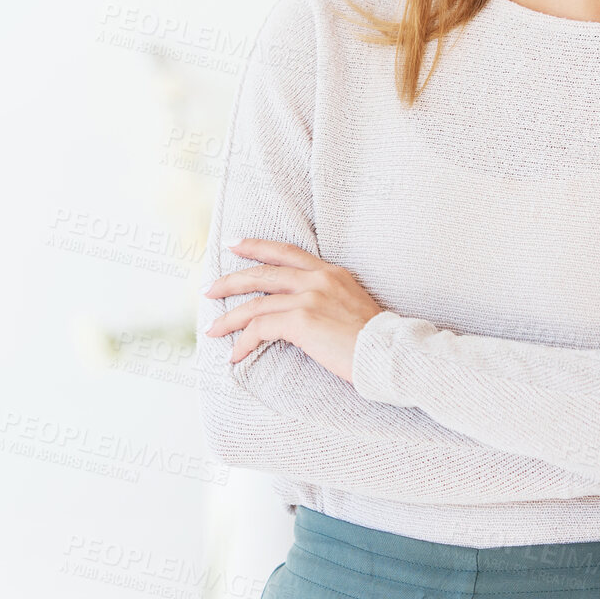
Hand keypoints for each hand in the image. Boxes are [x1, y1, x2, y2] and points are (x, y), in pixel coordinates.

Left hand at [202, 239, 386, 382]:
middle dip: (229, 281)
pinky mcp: (301, 320)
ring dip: (228, 319)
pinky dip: (243, 342)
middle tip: (208, 289)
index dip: (256, 246)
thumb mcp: (352, 306)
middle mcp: (317, 279)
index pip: (286, 251)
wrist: (392, 353)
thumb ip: (328, 299)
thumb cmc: (376, 341)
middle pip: (261, 273)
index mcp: (330, 272)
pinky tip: (236, 355)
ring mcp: (308, 298)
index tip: (234, 243)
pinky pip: (260, 329)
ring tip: (212, 330)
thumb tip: (305, 313)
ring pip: (254, 304)